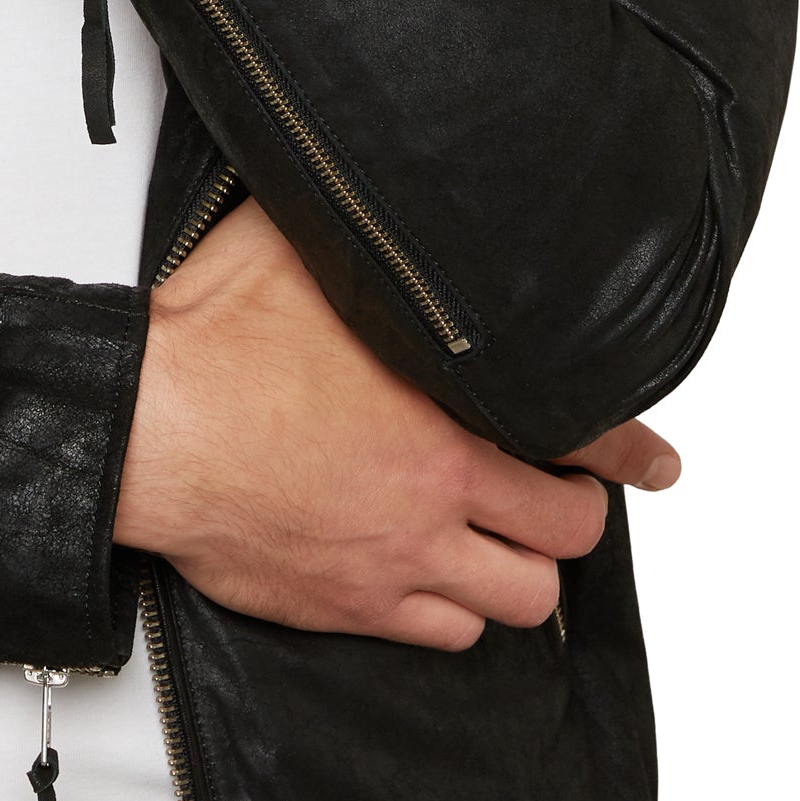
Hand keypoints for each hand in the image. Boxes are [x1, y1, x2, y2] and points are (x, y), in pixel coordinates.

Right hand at [115, 199, 680, 650]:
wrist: (144, 428)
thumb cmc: (209, 345)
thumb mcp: (292, 247)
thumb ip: (353, 223)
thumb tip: (368, 165)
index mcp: (442, 414)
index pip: (581, 442)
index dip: (631, 453)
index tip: (656, 461)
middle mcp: (432, 499)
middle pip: (564, 539)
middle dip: (569, 515)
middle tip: (554, 492)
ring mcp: (392, 561)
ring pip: (513, 603)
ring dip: (516, 571)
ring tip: (499, 538)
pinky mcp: (345, 605)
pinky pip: (441, 635)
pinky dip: (451, 611)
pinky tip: (431, 576)